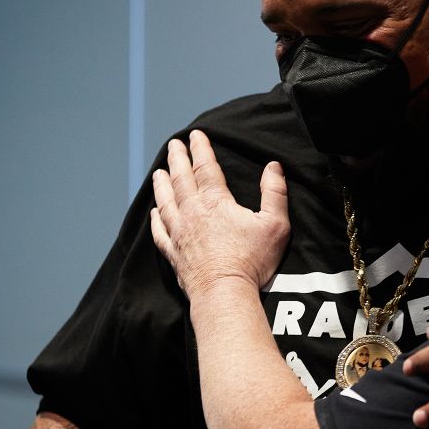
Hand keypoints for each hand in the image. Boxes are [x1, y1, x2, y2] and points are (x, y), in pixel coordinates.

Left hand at [150, 130, 289, 297]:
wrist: (225, 293)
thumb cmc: (252, 261)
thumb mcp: (275, 224)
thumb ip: (275, 193)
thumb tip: (274, 166)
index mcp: (215, 202)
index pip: (206, 167)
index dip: (201, 149)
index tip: (196, 135)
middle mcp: (192, 212)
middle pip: (181, 179)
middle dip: (178, 159)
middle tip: (174, 144)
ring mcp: (179, 233)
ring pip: (166, 201)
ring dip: (162, 184)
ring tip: (158, 172)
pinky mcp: (173, 254)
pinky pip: (160, 232)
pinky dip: (156, 220)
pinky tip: (154, 213)